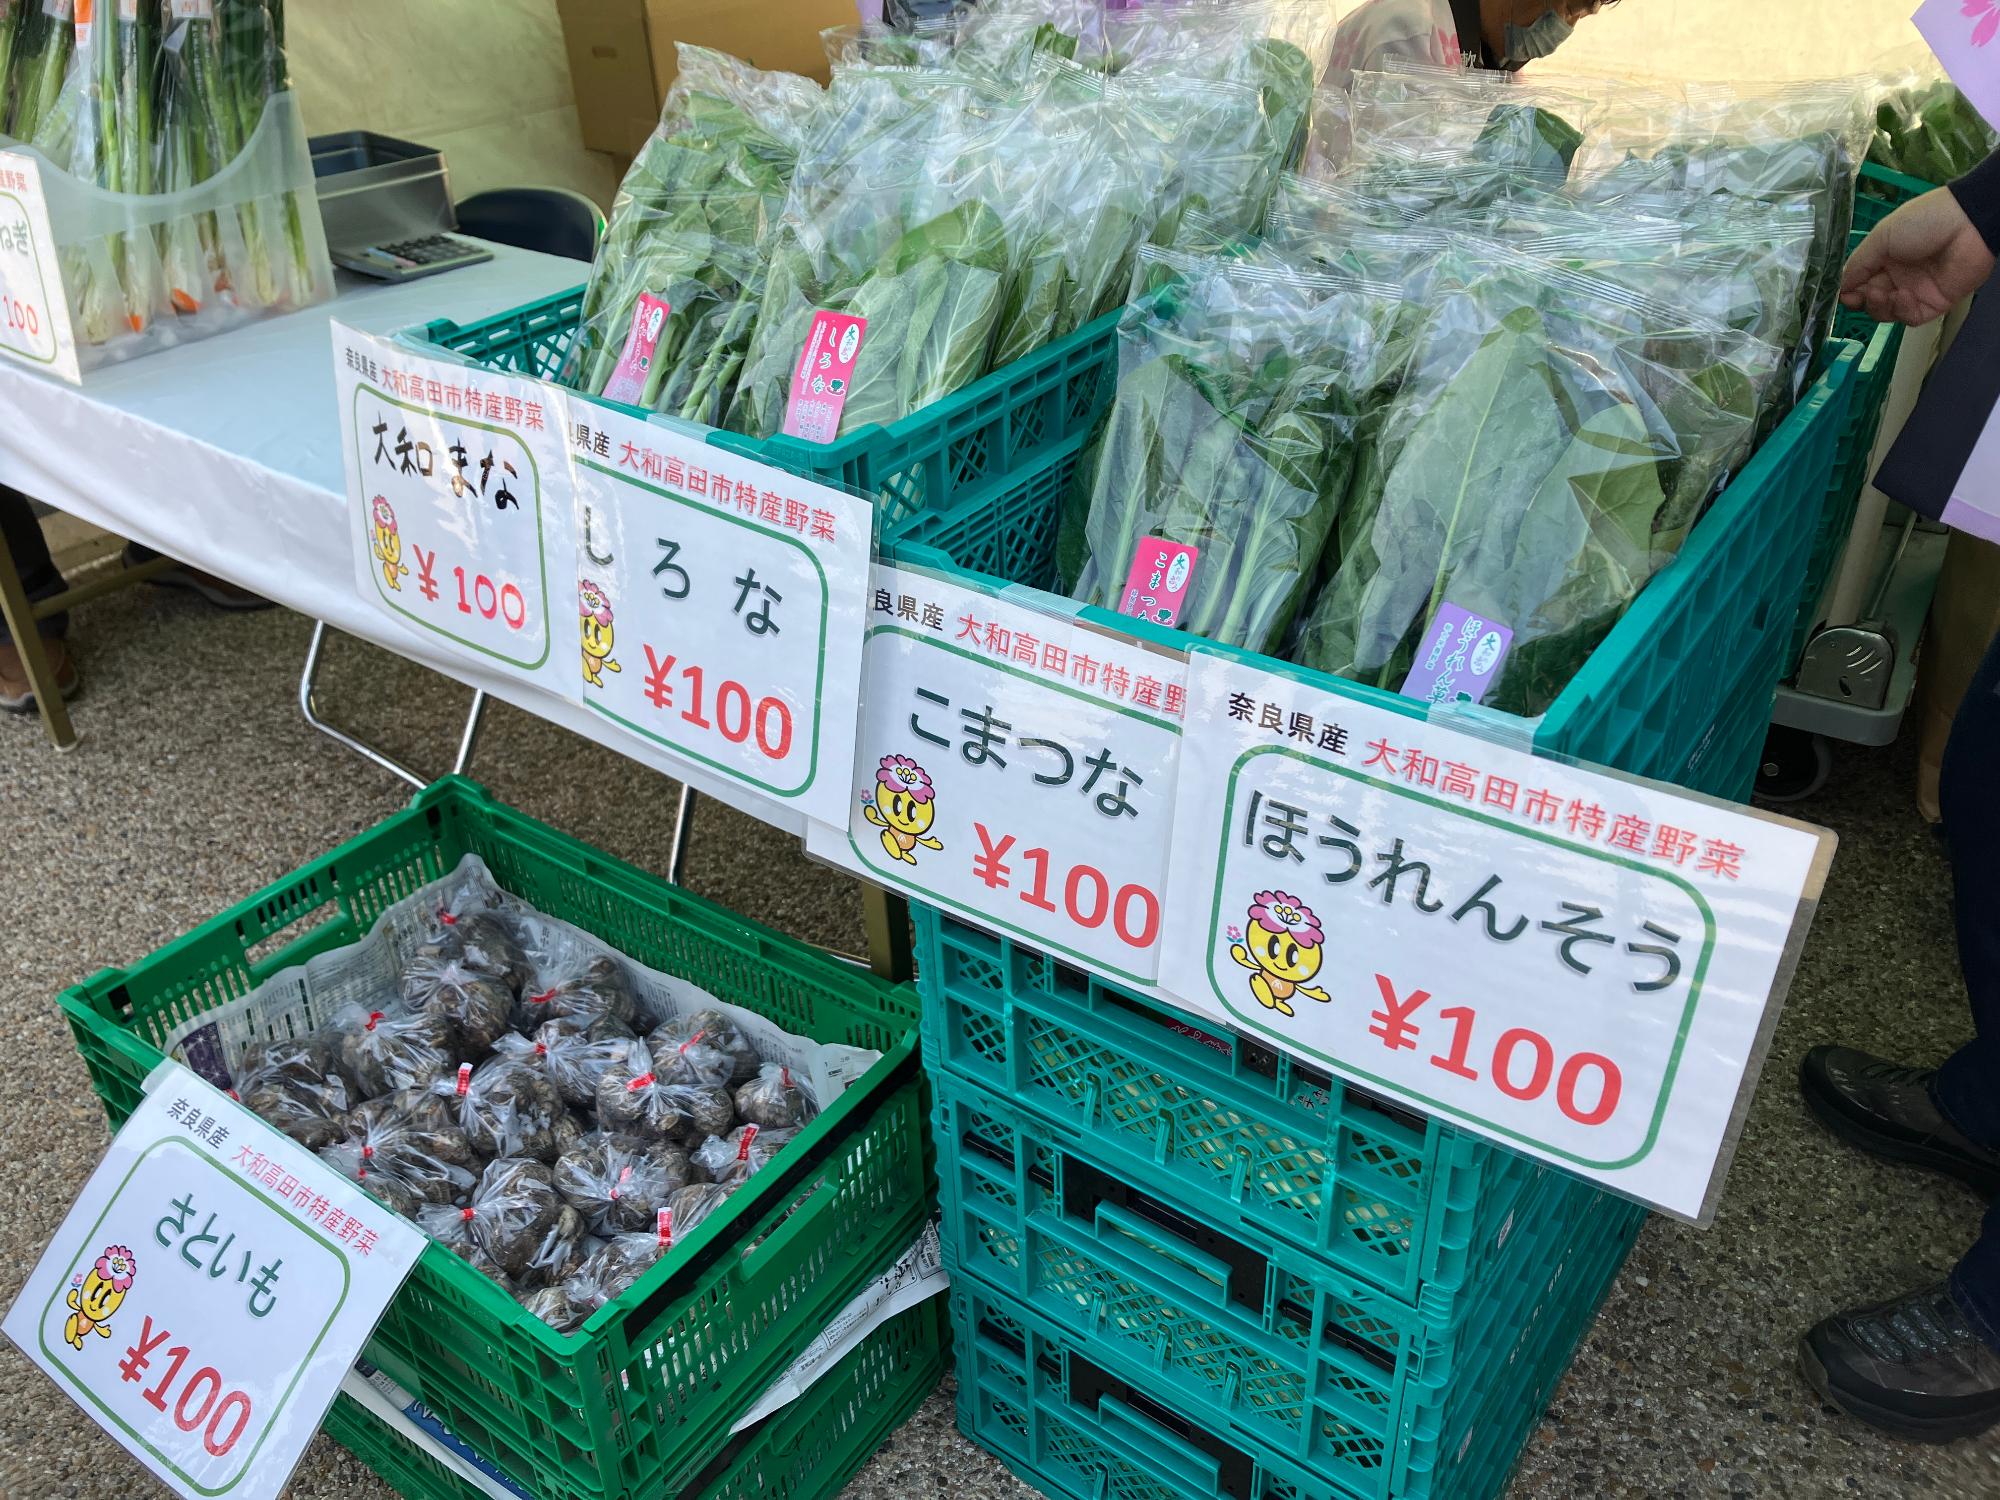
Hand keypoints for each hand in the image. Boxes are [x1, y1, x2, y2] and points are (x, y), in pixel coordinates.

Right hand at [1840, 187, 1995, 326]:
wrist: (1967, 223)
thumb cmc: (1923, 221)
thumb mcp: (1882, 236)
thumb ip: (1858, 263)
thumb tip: (1841, 287)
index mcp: (1885, 258)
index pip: (1860, 282)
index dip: (1850, 291)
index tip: (1844, 294)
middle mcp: (1899, 276)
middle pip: (1870, 300)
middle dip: (1862, 301)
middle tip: (1860, 295)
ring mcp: (1916, 291)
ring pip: (1887, 313)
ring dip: (1879, 307)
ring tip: (1882, 293)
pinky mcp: (1934, 303)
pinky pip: (1910, 317)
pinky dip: (1901, 311)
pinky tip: (1903, 296)